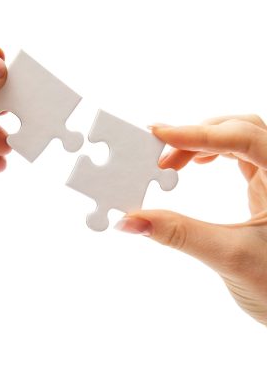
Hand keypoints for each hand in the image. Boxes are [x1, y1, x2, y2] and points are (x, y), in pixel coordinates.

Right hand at [116, 114, 266, 325]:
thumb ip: (178, 234)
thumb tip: (131, 221)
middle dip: (196, 135)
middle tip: (160, 156)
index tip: (159, 135)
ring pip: (238, 138)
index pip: (244, 139)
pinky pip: (237, 154)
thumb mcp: (229, 256)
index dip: (199, 134)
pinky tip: (195, 163)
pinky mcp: (264, 185)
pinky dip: (210, 152)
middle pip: (239, 129)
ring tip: (170, 162)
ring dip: (201, 142)